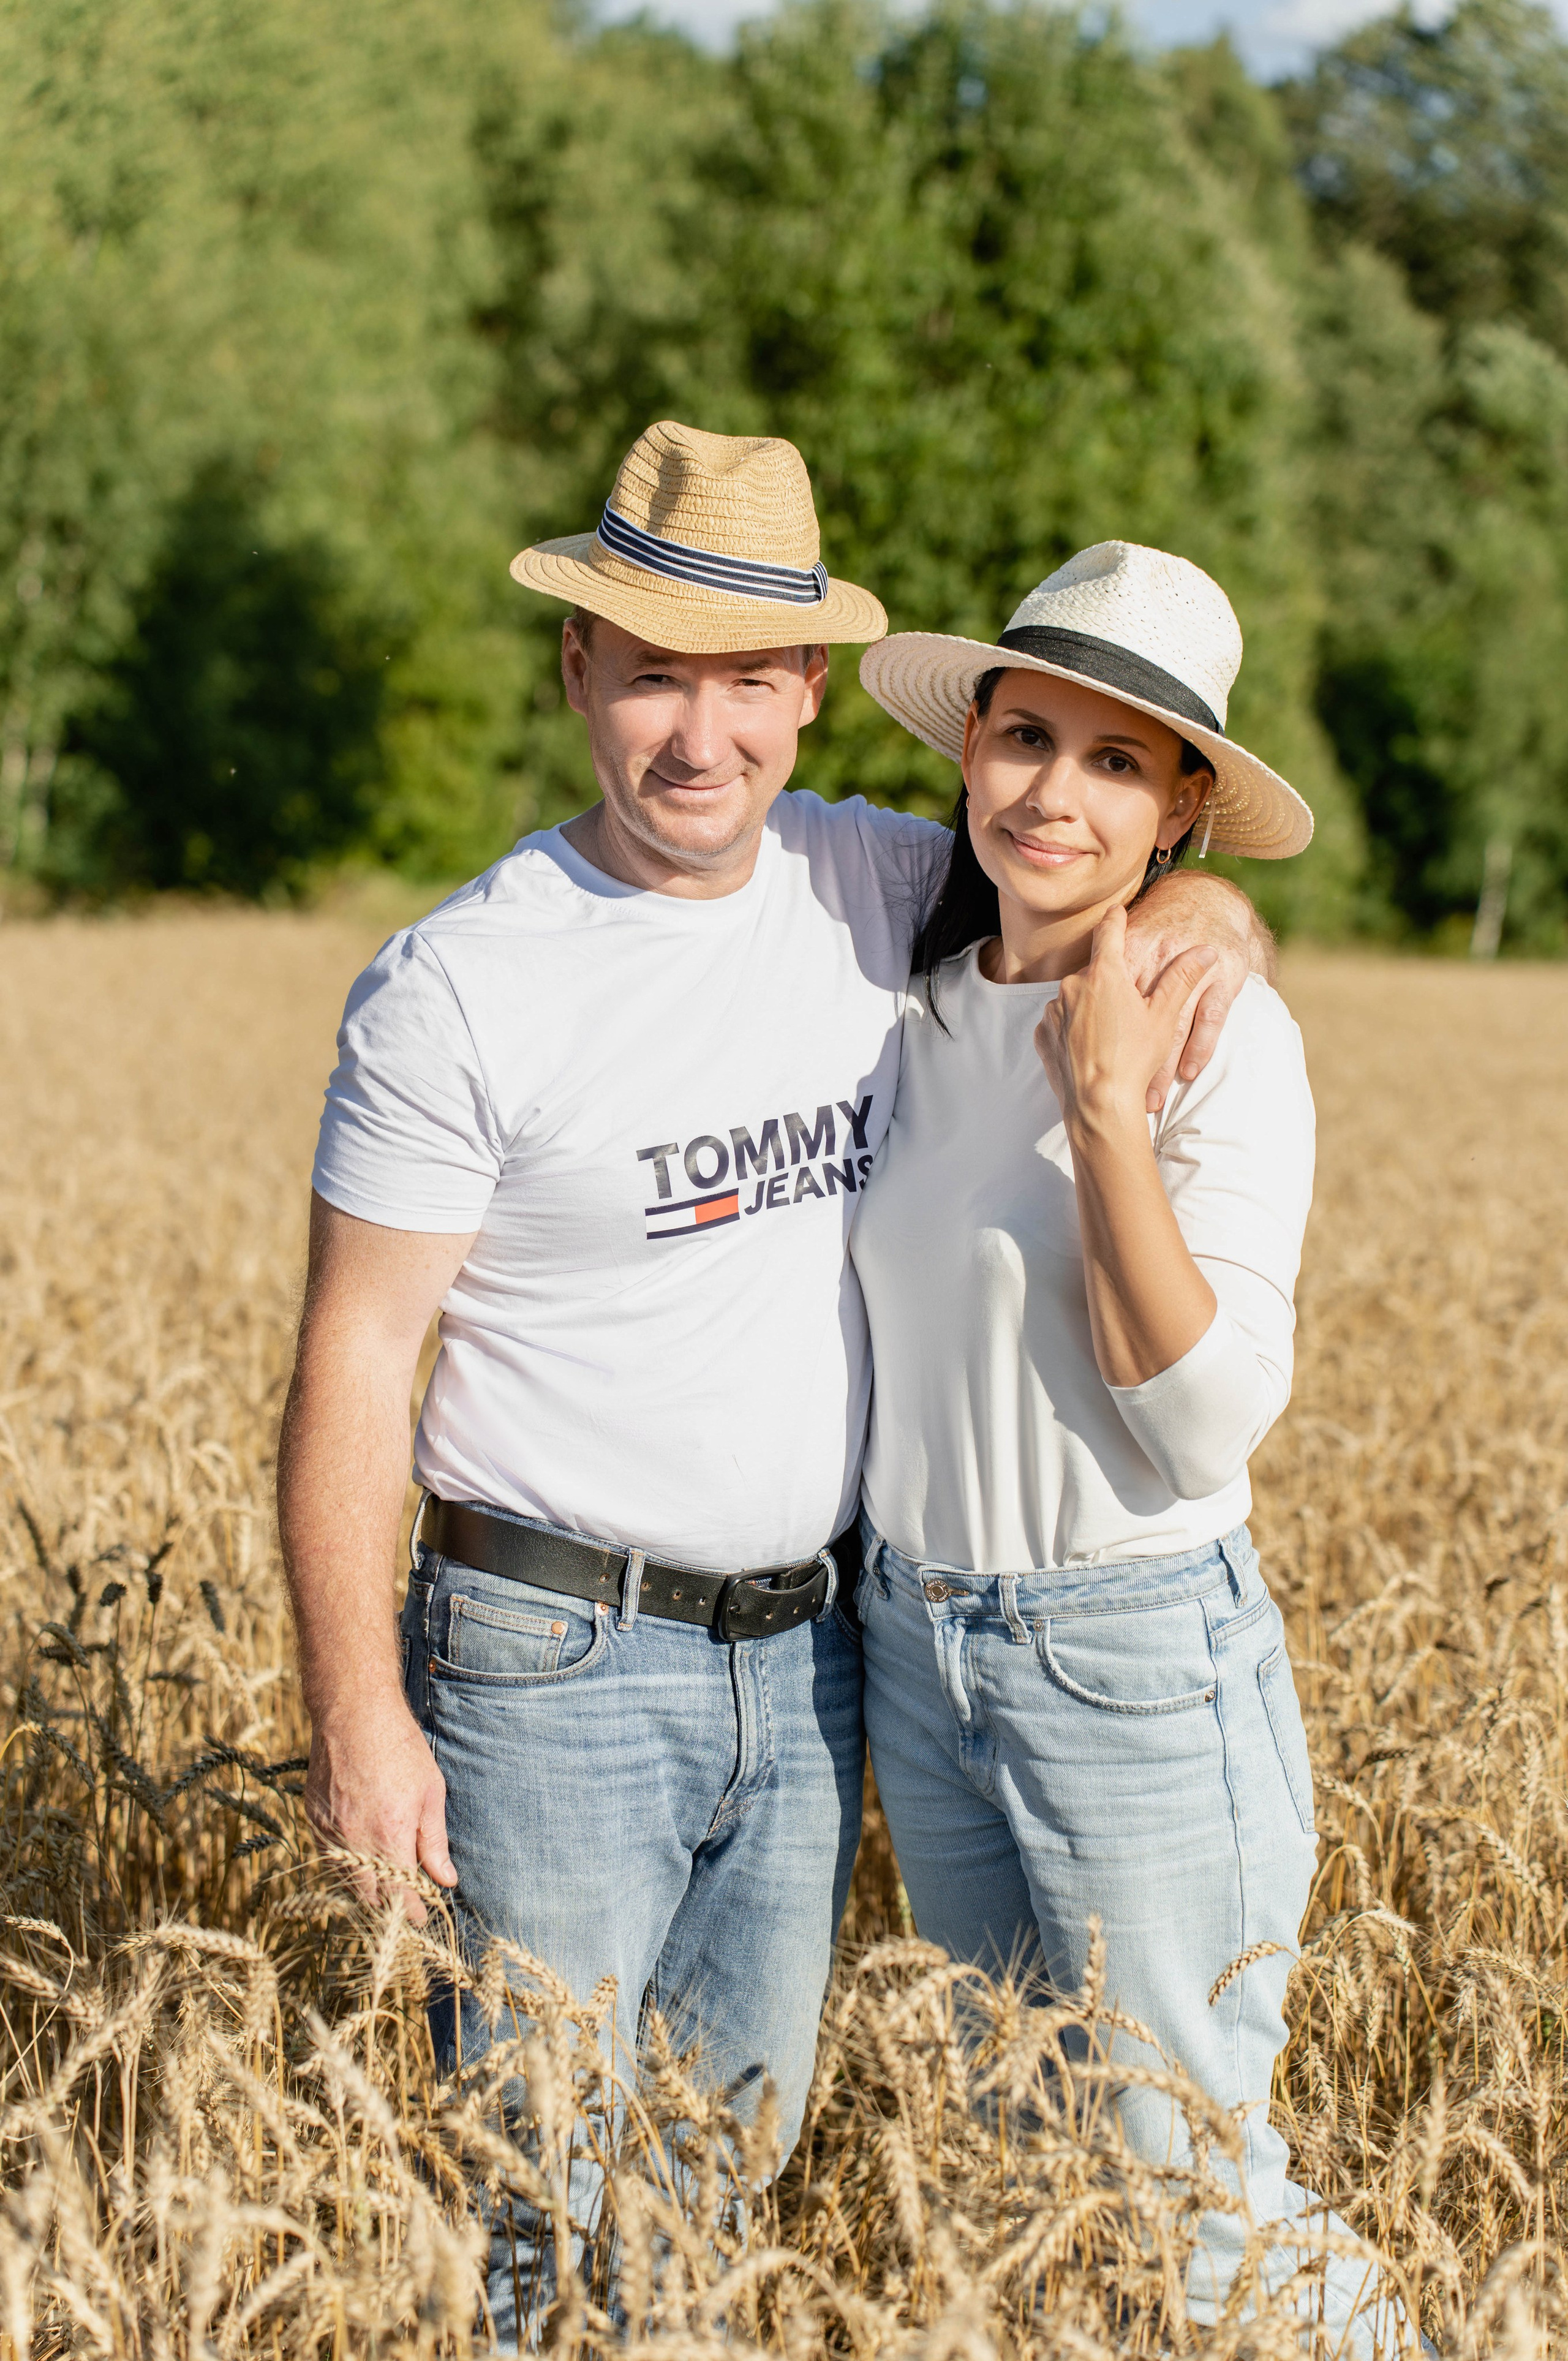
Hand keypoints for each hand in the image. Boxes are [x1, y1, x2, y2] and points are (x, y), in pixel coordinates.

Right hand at [305, 1689, 457, 1922]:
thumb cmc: (400, 1747)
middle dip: (388, 1905)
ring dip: (365, 1888)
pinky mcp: (313, 1819)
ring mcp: (330, 1831)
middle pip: (370, 1896)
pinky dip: (344, 1866)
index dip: (412, 1911)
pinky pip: (327, 1857)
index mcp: (390, 1837)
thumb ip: (435, 1841)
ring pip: (345, 1880)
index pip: (400, 1896)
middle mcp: (355, 1841)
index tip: (422, 1917)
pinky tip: (359, 1858)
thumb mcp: (431, 1792)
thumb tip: (446, 1880)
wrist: (353, 1712)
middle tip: (405, 1902)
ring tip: (384, 1884)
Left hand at [1036, 905, 1215, 1128]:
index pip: (1110, 934)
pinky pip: (1060, 1023)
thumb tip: (1206, 950)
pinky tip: (1091, 1047)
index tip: (1116, 910)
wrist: (1099, 1104)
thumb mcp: (1164, 1016)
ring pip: (1075, 998)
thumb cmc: (1135, 1058)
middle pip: (1093, 972)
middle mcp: (1073, 986)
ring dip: (1089, 1007)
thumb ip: (1182, 978)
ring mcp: (1054, 1011)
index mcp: (1105, 974)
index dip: (1115, 920)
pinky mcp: (1044, 1036)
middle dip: (1108, 982)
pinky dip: (1073, 1029)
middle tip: (1126, 1004)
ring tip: (1109, 1034)